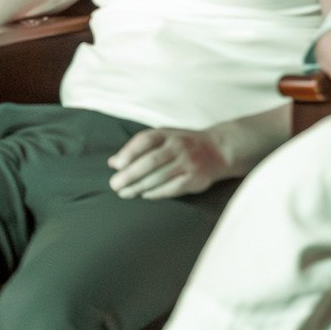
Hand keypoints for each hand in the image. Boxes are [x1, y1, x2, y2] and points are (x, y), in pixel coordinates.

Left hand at [108, 128, 229, 199]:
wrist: (217, 149)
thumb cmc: (183, 144)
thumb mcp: (164, 138)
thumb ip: (139, 148)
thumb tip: (113, 162)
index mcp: (168, 134)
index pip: (145, 140)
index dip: (129, 152)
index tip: (115, 165)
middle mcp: (178, 146)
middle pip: (150, 161)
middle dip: (130, 175)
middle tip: (115, 185)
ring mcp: (187, 162)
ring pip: (159, 177)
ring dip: (139, 187)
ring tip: (125, 193)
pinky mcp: (193, 179)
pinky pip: (171, 188)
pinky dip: (155, 193)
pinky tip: (144, 195)